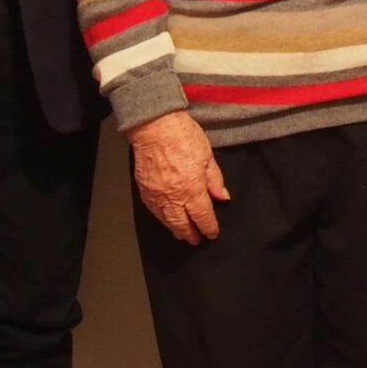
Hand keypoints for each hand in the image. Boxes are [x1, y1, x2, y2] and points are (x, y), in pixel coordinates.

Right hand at [129, 111, 228, 243]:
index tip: (212, 233)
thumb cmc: (183, 136)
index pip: (202, 216)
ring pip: (166, 220)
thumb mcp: (208, 156)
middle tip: (196, 240)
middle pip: (182, 223)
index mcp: (192, 189)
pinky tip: (165, 218)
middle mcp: (173, 196)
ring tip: (182, 234)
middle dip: (190, 234)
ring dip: (175, 229)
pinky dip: (161, 218)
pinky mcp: (144, 189)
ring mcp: (156, 194)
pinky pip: (153, 210)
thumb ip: (215, 180)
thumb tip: (222, 197)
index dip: (208, 227)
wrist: (155, 127)